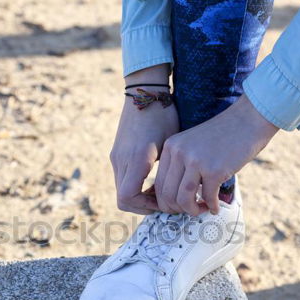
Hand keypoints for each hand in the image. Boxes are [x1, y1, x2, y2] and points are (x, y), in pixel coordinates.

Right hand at [110, 65, 177, 213]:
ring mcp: (116, 157)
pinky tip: (153, 178)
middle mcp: (121, 160)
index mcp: (136, 160)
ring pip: (122, 190)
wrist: (144, 91)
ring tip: (161, 190)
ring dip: (139, 195)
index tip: (163, 204)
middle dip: (143, 205)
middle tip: (164, 202)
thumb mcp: (171, 143)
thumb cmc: (163, 115)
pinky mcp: (116, 153)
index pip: (127, 198)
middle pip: (123, 199)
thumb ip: (171, 169)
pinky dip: (136, 185)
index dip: (145, 207)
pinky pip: (123, 179)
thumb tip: (182, 190)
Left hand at [155, 94, 278, 214]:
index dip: (167, 202)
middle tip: (191, 210)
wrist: (248, 120)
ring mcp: (196, 161)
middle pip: (168, 194)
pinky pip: (208, 197)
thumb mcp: (192, 145)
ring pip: (183, 199)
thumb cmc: (223, 136)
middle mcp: (179, 153)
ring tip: (202, 209)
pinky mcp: (214, 170)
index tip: (178, 206)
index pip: (159, 184)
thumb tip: (174, 198)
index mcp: (170, 147)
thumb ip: (181, 165)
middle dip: (178, 209)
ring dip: (192, 210)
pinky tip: (216, 207)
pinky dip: (212, 206)